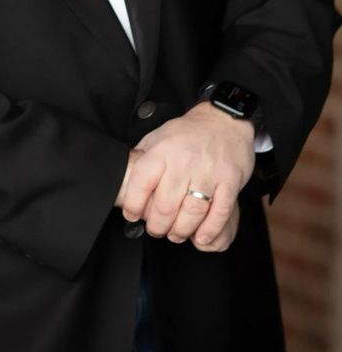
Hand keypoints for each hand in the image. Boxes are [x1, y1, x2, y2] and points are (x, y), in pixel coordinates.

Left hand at [117, 104, 253, 245]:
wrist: (224, 120)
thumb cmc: (189, 132)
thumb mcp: (159, 136)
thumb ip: (144, 159)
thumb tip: (125, 180)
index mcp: (163, 150)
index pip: (141, 182)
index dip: (133, 204)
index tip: (132, 214)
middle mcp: (184, 161)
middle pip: (166, 205)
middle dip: (157, 225)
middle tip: (156, 229)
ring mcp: (208, 172)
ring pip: (191, 213)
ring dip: (181, 231)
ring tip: (176, 234)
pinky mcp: (229, 181)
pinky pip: (219, 212)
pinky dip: (209, 229)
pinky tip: (200, 235)